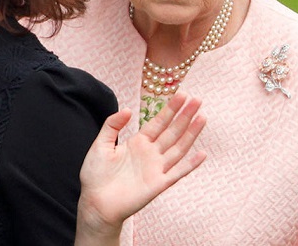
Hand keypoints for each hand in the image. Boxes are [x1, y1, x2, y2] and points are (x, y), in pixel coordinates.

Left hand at [75, 91, 205, 245]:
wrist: (95, 203)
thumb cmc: (96, 175)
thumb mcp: (101, 144)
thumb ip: (112, 125)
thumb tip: (128, 109)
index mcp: (138, 142)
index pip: (158, 122)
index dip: (170, 109)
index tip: (182, 95)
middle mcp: (150, 153)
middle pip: (172, 131)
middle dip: (184, 115)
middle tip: (197, 100)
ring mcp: (156, 168)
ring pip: (178, 147)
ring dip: (191, 133)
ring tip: (202, 117)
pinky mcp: (158, 184)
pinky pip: (178, 173)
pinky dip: (190, 164)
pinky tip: (202, 153)